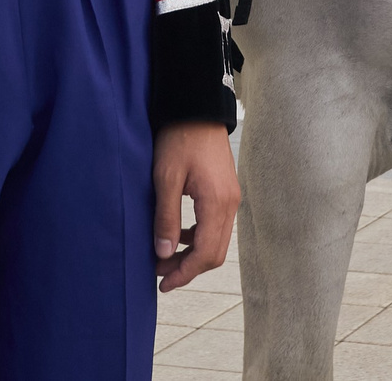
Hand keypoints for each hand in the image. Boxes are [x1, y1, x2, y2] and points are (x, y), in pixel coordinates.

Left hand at [152, 120, 238, 290]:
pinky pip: (216, 226)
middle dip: (188, 268)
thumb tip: (164, 255)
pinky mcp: (226, 192)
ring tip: (164, 255)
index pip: (205, 254)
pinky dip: (198, 237)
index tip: (162, 283)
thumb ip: (166, 218)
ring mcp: (231, 198)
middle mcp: (230, 204)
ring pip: (216, 241)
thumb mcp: (165, 178)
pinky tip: (178, 233)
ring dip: (192, 254)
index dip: (184, 273)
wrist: (196, 108)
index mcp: (217, 203)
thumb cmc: (179, 139)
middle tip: (160, 272)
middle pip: (215, 254)